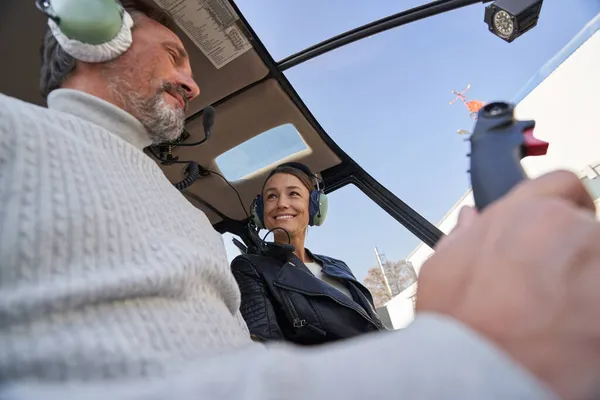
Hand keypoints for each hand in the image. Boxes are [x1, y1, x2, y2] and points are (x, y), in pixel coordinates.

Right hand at [416, 170, 599, 399]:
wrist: (479, 373)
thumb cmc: (458, 325)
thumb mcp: (440, 270)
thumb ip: (462, 237)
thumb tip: (470, 219)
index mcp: (519, 213)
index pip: (561, 184)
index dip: (567, 206)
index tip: (568, 226)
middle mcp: (562, 227)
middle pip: (588, 228)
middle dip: (577, 253)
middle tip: (558, 288)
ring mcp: (596, 261)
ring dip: (589, 280)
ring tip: (565, 316)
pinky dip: (595, 309)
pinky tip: (576, 331)